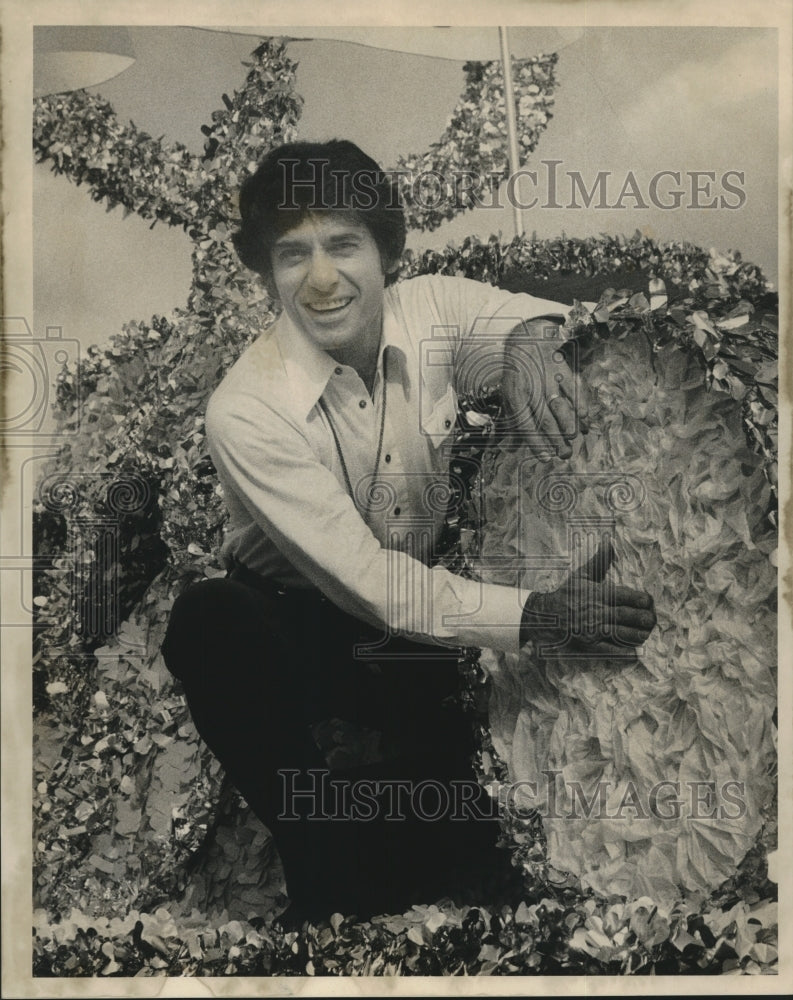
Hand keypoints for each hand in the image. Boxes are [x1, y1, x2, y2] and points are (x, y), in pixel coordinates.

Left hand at [500, 318, 588, 459]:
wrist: (525, 337)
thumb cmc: (517, 374)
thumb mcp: (508, 396)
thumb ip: (511, 422)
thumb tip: (511, 448)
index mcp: (515, 396)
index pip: (525, 424)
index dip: (536, 443)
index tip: (545, 458)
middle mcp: (531, 388)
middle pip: (545, 419)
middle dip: (556, 440)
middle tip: (565, 455)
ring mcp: (548, 378)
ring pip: (561, 406)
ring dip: (569, 425)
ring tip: (573, 438)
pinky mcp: (562, 368)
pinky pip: (574, 388)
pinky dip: (581, 404)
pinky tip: (585, 418)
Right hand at [521, 540, 656, 656]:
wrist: (546, 615)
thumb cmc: (567, 594)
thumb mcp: (582, 575)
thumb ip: (599, 561)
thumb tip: (610, 543)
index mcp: (598, 593)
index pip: (626, 596)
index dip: (641, 600)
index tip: (649, 602)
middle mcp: (597, 611)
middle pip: (627, 615)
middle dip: (644, 618)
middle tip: (653, 619)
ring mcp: (593, 630)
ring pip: (622, 633)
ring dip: (637, 635)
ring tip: (646, 634)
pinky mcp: (589, 645)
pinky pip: (610, 650)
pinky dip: (624, 652)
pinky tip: (634, 652)